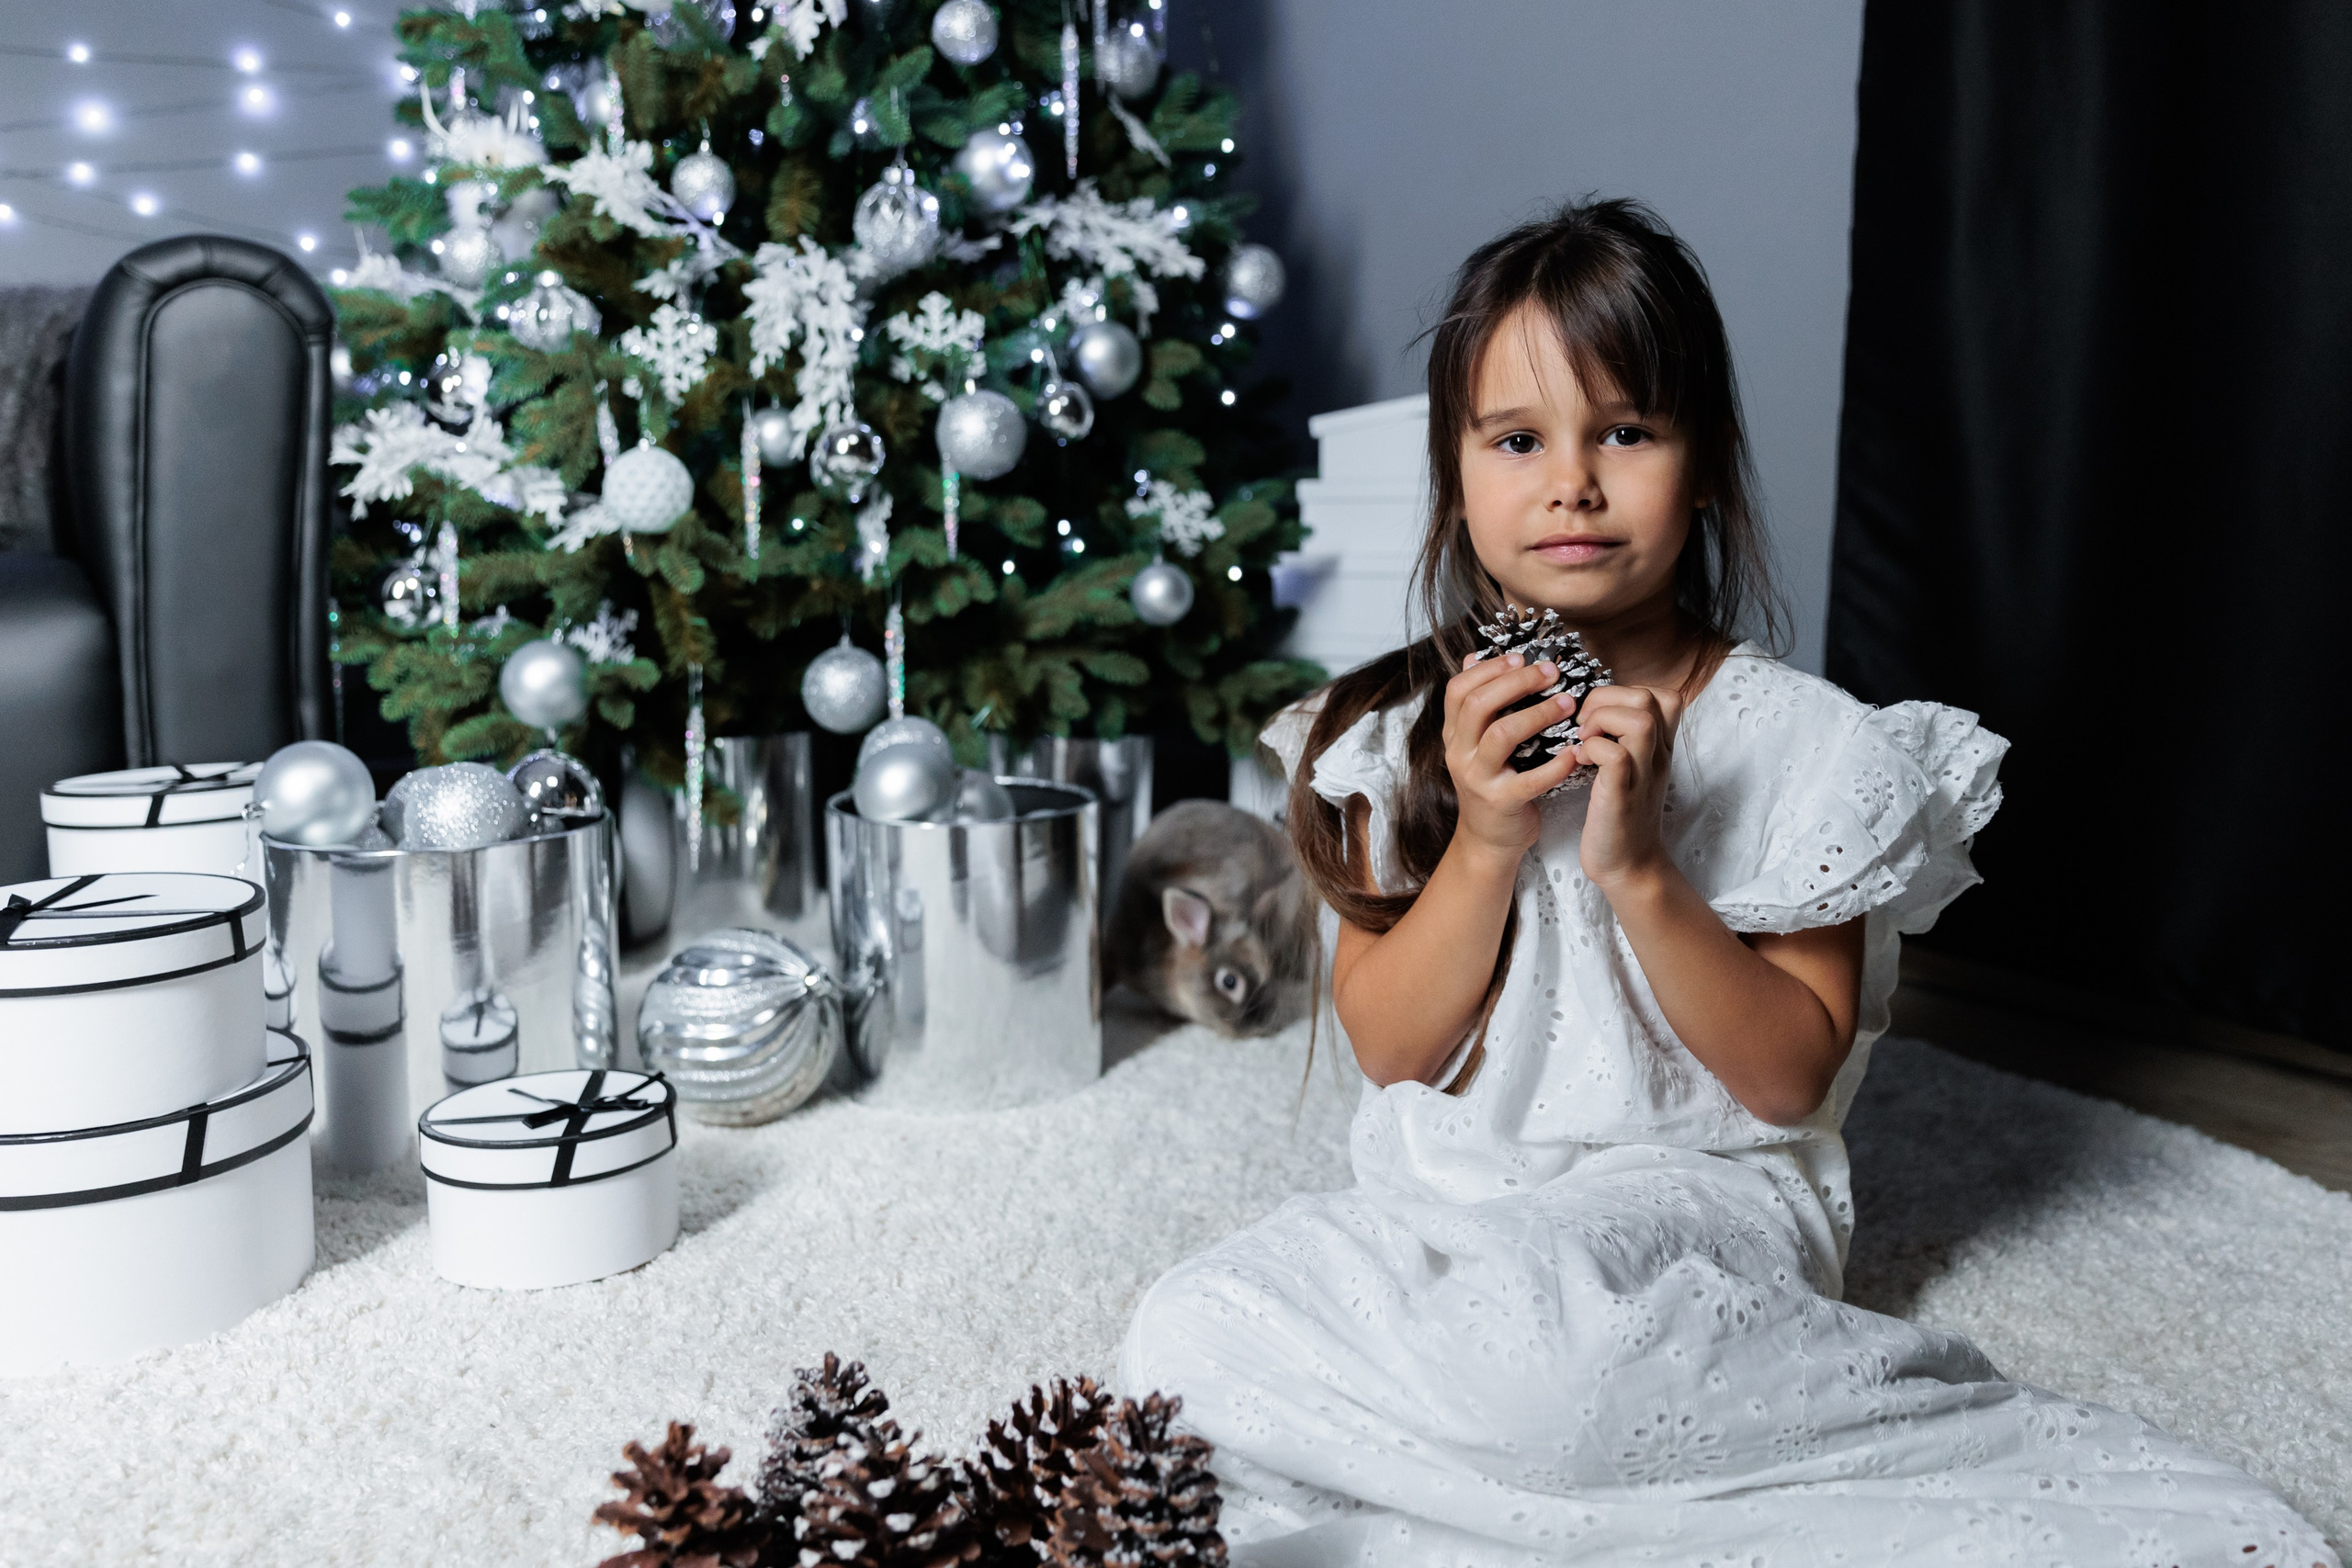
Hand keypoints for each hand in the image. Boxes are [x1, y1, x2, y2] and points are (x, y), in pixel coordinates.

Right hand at [1441, 651, 1586, 865]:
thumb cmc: (1492, 783)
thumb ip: (1477, 705)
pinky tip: (1576, 751)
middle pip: (1479, 705)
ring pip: (1502, 735)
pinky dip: (1557, 763)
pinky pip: (1531, 779)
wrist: (1488, 839)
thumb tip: (1474, 657)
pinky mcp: (1501, 802)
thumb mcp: (1475, 743)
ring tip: (1568, 703)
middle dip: (1517, 682)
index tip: (1520, 658)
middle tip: (1551, 672)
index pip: (1458, 690)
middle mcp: (1460, 753)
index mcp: (1454, 735)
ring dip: (1538, 714)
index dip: (1488, 669)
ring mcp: (1478, 778)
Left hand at [1570, 682, 1683, 890]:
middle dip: (1605, 699)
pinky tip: (1580, 762)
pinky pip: (1615, 756)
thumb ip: (1624, 740)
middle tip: (1584, 725)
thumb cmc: (1620, 816)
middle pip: (1648, 698)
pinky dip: (1592, 750)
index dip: (1625, 692)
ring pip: (1639, 721)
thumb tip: (1595, 711)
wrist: (1628, 866)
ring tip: (1583, 741)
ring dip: (1601, 721)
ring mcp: (1643, 775)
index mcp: (1659, 748)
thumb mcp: (1631, 770)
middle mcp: (1657, 757)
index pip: (1663, 696)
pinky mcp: (1622, 795)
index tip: (1598, 714)